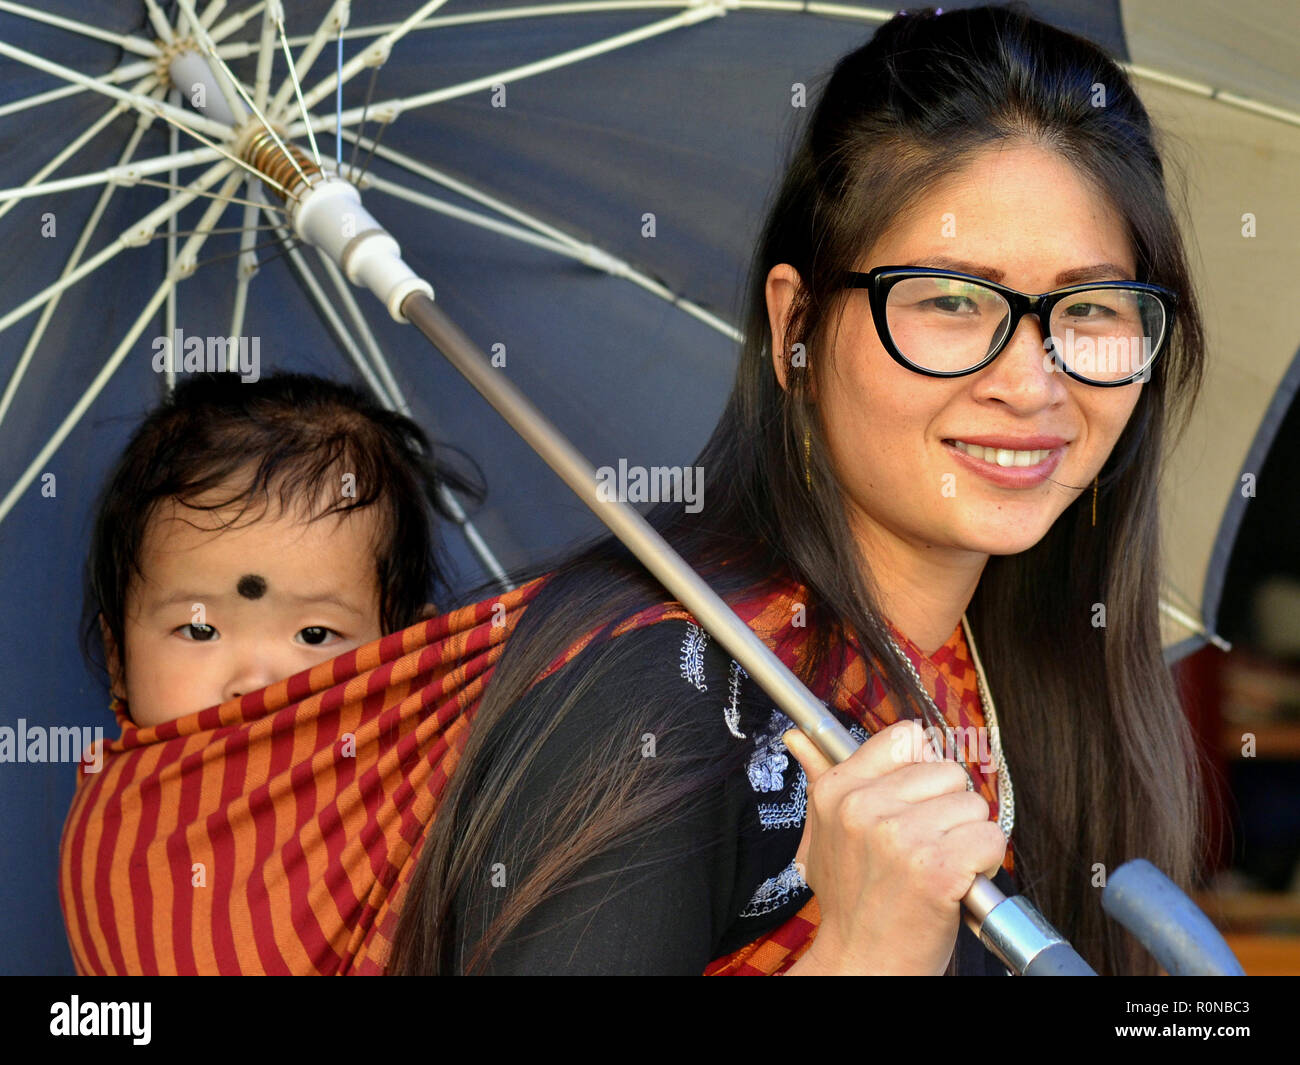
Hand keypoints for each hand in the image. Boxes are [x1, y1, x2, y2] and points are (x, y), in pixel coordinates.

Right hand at [781, 719, 1005, 974]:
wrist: (862, 963)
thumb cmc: (851, 900)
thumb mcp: (823, 834)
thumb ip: (821, 777)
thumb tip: (798, 735)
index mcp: (838, 790)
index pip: (905, 738)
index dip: (922, 770)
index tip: (915, 802)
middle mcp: (865, 806)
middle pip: (949, 772)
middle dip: (949, 810)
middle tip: (925, 848)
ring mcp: (902, 836)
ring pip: (974, 805)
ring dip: (968, 839)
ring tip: (939, 868)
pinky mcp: (938, 868)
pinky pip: (991, 838)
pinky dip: (986, 864)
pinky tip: (958, 884)